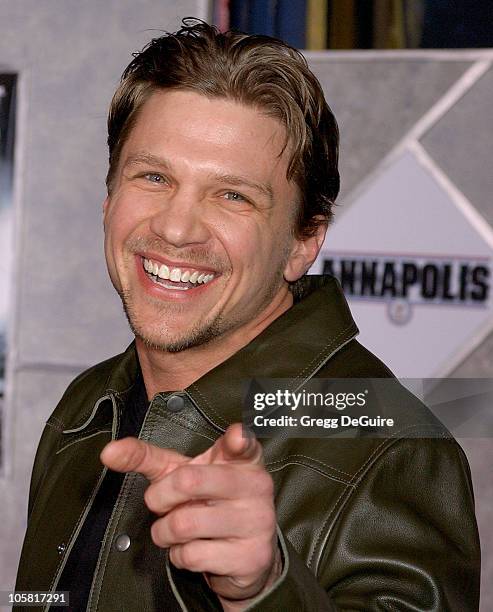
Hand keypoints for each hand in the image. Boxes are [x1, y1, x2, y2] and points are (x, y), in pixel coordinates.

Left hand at [100, 423, 280, 607]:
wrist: (241, 553)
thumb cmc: (206, 500)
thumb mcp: (178, 473)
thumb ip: (145, 457)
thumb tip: (108, 451)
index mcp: (241, 459)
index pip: (245, 444)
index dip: (239, 440)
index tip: (236, 437)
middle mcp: (255, 485)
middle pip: (187, 482)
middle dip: (159, 497)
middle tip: (163, 503)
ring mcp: (257, 521)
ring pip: (183, 524)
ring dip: (165, 532)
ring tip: (177, 528)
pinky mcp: (251, 556)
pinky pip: (192, 555)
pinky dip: (179, 555)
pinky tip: (195, 549)